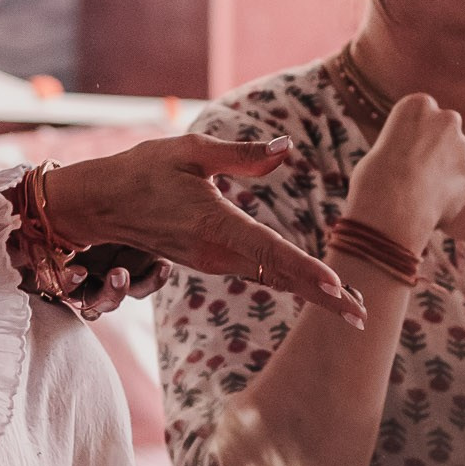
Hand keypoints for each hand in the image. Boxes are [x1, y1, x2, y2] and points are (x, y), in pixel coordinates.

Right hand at [43, 139, 365, 327]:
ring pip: (272, 280)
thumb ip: (242, 154)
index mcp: (214, 225)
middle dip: (322, 298)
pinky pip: (259, 275)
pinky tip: (315, 290)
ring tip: (353, 309)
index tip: (337, 286)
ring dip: (311, 295)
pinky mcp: (210, 262)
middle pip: (280, 278)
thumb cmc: (142, 170)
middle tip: (364, 317)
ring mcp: (212, 262)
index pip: (269, 251)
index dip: (305, 270)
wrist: (100, 205)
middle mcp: (216, 253)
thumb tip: (287, 148)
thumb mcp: (190, 150)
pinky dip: (290, 284)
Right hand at [346, 92, 464, 249]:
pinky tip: (436, 199)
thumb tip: (420, 161)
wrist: (391, 206)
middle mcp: (446, 118)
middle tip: (414, 171)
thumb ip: (408, 145)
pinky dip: (456, 185)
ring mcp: (463, 144)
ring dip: (445, 167)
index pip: (420, 114)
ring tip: (420, 191)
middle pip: (444, 130)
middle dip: (435, 146)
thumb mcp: (382, 148)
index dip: (410, 136)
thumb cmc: (375, 179)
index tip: (400, 153)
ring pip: (457, 153)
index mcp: (418, 104)